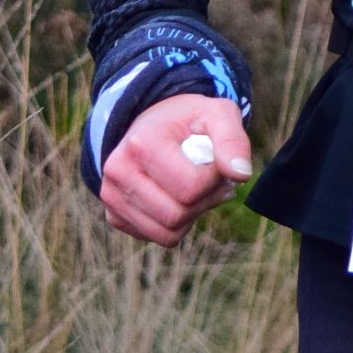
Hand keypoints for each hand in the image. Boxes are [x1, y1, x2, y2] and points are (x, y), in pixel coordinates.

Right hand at [98, 94, 253, 247]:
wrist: (155, 123)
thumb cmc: (191, 121)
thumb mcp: (218, 115)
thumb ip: (233, 140)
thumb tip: (241, 174)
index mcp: (141, 143)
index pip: (190, 187)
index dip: (214, 179)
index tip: (215, 161)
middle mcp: (117, 171)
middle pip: (177, 214)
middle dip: (204, 200)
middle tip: (210, 179)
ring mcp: (111, 196)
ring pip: (167, 233)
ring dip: (192, 215)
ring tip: (195, 188)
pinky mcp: (114, 215)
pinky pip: (158, 237)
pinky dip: (177, 224)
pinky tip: (177, 198)